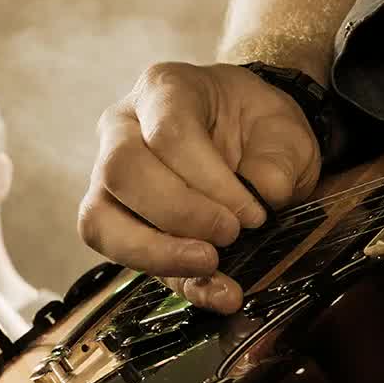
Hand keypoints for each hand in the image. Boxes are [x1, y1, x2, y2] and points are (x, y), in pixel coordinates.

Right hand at [77, 62, 321, 311]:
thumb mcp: (284, 129)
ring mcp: (107, 177)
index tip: (253, 211)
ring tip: (211, 266)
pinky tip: (217, 292)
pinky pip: (118, 256)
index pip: (166, 132)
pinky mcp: (114, 221)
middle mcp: (121, 129)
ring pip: (99, 219)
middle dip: (178, 213)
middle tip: (230, 235)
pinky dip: (170, 279)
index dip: (209, 179)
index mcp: (162, 90)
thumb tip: (264, 192)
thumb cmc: (255, 126)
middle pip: (120, 171)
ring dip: (156, 252)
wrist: (246, 137)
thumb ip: (279, 158)